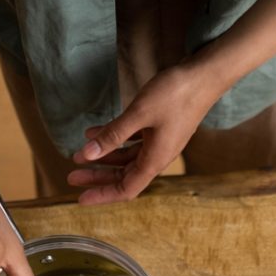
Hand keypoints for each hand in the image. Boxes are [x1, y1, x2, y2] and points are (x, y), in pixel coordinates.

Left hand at [68, 61, 224, 204]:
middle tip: (72, 176)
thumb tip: (88, 154)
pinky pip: (132, 141)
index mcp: (155, 159)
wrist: (203, 77)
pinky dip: (114, 140)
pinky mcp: (159, 129)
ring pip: (127, 158)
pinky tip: (95, 132)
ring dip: (103, 158)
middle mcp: (158, 156)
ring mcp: (159, 142)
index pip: (126, 189)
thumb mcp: (139, 114)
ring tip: (79, 153)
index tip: (81, 198)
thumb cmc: (175, 95)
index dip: (103, 195)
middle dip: (98, 177)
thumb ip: (113, 135)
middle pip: (124, 175)